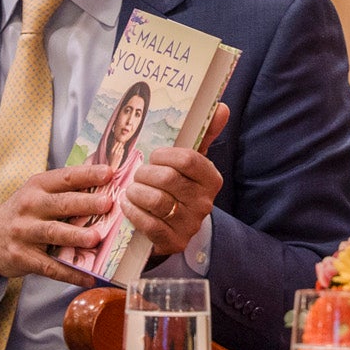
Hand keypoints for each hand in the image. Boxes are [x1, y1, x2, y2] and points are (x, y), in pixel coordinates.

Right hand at [0, 163, 118, 289]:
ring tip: (95, 239)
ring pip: (53, 233)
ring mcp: (25, 233)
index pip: (65, 177)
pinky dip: (70, 273)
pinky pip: (50, 267)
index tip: (109, 173)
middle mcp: (30, 207)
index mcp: (37, 187)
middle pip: (61, 204)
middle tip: (106, 204)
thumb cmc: (22, 213)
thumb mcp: (36, 194)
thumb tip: (106, 186)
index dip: (88, 174)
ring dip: (75, 236)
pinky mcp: (23, 257)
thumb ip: (65, 190)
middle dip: (85, 203)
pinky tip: (88, 278)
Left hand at [118, 103, 230, 253]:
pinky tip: (128, 205)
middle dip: (146, 174)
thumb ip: (204, 133)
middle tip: (138, 174)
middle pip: (169, 179)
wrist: (172, 227)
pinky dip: (134, 212)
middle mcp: (205, 202)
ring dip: (136, 192)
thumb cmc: (178, 186)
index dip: (164, 155)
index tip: (154, 155)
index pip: (188, 160)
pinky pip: (150, 224)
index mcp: (211, 179)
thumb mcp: (190, 162)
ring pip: (157, 201)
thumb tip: (221, 107)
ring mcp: (190, 224)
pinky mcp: (174, 242)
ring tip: (131, 189)